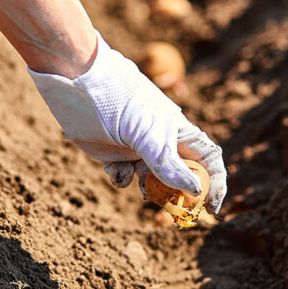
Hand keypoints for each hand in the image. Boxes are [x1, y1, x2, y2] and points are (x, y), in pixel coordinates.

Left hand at [29, 32, 226, 213]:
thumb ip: (167, 163)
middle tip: (171, 211)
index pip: (208, 159)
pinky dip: (121, 178)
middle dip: (178, 195)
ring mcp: (136, 146)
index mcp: (177, 130)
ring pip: (151, 180)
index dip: (214, 183)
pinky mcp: (112, 151)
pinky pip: (124, 175)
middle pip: (180, 175)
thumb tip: (196, 190)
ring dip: (149, 190)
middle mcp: (160, 139)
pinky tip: (113, 168)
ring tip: (142, 190)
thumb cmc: (114, 98)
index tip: (210, 209)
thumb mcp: (143, 133)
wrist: (73, 77)